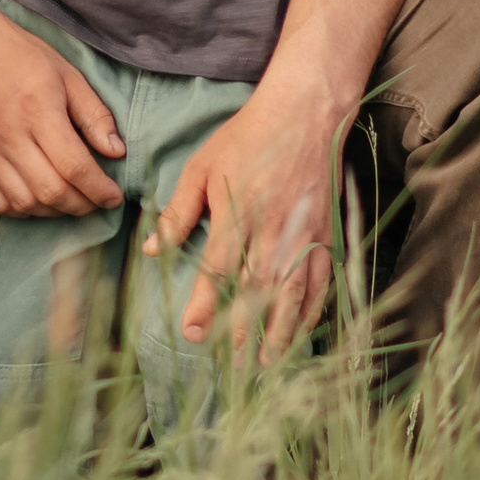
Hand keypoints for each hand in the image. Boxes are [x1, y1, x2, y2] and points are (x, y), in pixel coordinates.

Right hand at [0, 0, 124, 218]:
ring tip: (70, 202)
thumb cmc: (15, 54)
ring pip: (25, 203)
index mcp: (38, 112)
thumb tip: (116, 151)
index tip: (114, 196)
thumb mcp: (65, 73)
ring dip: (54, 212)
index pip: (75, 166)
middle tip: (96, 201)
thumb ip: (93, 114)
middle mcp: (11, 137)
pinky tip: (36, 200)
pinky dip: (21, 210)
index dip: (99, 189)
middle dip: (82, 206)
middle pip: (52, 191)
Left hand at [149, 90, 338, 362]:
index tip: (194, 333)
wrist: (303, 114)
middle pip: (259, 289)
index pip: (219, 267)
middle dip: (246, 329)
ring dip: (282, 330)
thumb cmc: (246, 138)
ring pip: (294, 291)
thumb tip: (154, 250)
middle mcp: (273, 227)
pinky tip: (303, 332)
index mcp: (238, 210)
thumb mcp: (201, 166)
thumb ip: (177, 210)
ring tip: (269, 363)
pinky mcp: (325, 233)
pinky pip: (322, 279)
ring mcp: (304, 232)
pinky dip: (314, 309)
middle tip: (234, 365)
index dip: (207, 303)